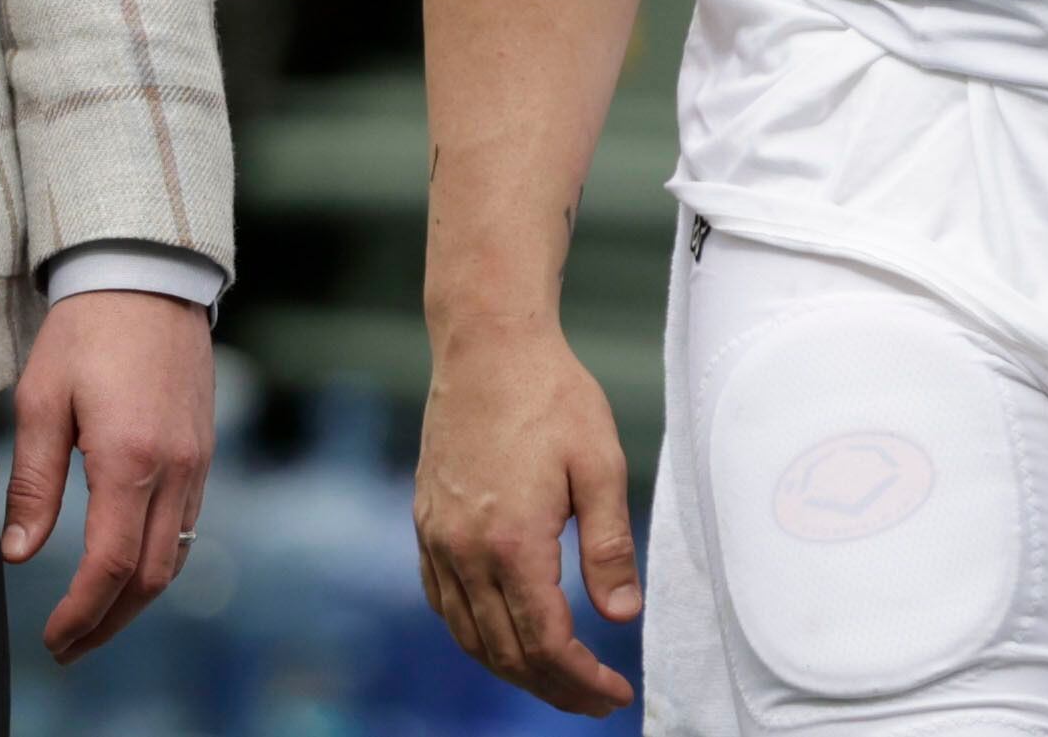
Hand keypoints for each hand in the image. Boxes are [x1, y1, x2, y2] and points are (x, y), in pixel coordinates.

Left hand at [1, 290, 217, 662]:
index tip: (53, 638)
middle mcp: (176, 468)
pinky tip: (126, 567)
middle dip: (108, 622)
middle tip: (67, 646)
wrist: (148, 276)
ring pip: (176, 557)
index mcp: (130, 458)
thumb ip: (33, 481)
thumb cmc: (86, 333)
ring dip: (135, 599)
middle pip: (152, 577)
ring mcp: (198, 461)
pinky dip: (157, 562)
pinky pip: (187, 526)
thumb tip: (17, 552)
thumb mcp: (42, 401)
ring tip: (93, 619)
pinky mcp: (204, 450)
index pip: (112, 563)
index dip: (82, 612)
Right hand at [415, 319, 640, 716]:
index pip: (546, 643)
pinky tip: (504, 635)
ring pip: (469, 636)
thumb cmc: (551, 396)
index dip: (582, 680)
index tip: (615, 695)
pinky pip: (445, 604)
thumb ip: (609, 545)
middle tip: (594, 701)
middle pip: (506, 653)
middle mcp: (464, 551)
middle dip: (553, 688)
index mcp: (512, 542)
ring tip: (557, 679)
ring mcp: (438, 540)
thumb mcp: (601, 465)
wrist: (487, 346)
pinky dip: (476, 635)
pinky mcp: (426, 525)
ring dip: (513, 669)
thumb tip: (621, 616)